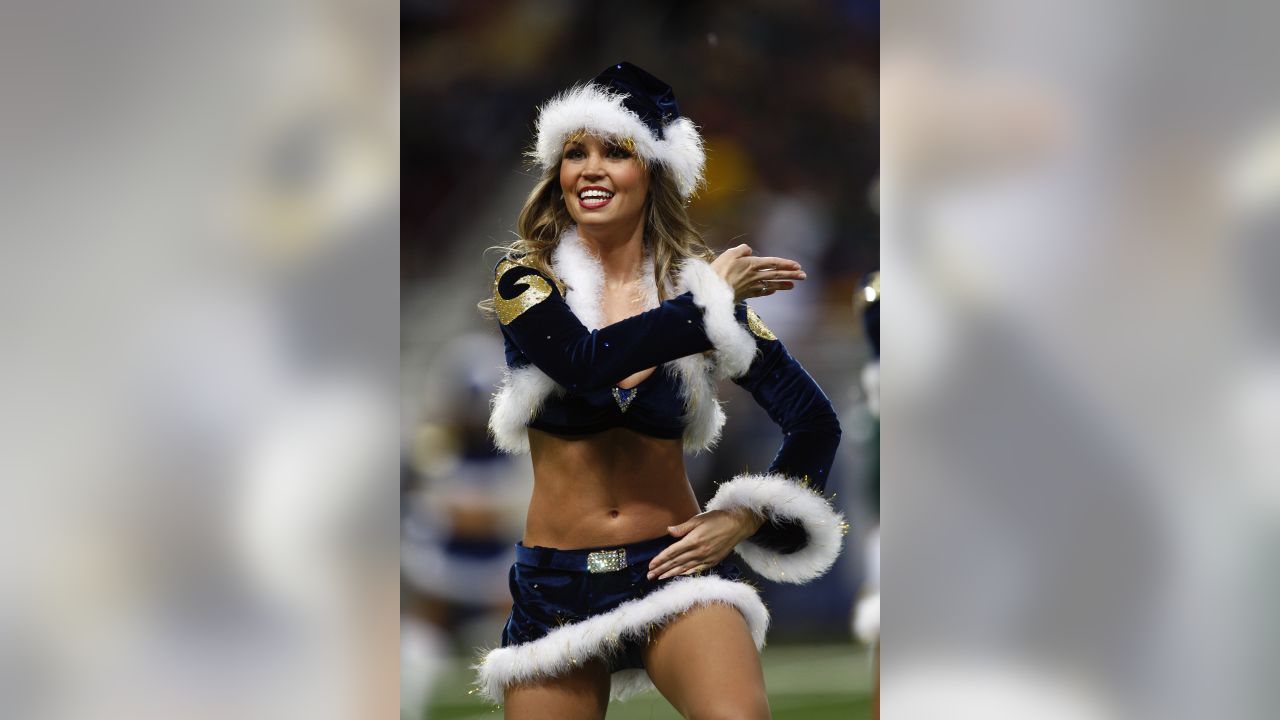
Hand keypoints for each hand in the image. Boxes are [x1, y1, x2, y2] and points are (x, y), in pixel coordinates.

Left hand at [647, 508, 764, 579]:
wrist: (737, 525)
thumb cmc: (717, 519)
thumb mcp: (698, 519)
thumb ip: (683, 527)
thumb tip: (668, 531)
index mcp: (693, 540)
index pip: (672, 552)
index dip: (660, 559)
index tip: (650, 565)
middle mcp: (698, 552)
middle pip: (676, 562)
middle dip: (662, 569)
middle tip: (650, 576)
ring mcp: (706, 558)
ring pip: (684, 568)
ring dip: (671, 573)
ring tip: (660, 578)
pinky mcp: (712, 561)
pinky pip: (696, 569)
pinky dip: (686, 573)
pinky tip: (678, 575)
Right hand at [709, 244, 806, 301]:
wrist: (712, 292)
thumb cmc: (719, 271)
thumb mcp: (729, 254)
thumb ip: (741, 249)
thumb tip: (749, 250)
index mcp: (752, 264)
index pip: (774, 263)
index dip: (786, 264)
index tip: (797, 266)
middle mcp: (755, 275)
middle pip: (777, 274)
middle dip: (791, 275)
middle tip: (803, 276)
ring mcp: (752, 286)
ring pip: (771, 284)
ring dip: (784, 284)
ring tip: (793, 285)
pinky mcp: (746, 295)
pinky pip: (761, 292)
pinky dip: (769, 291)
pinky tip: (773, 291)